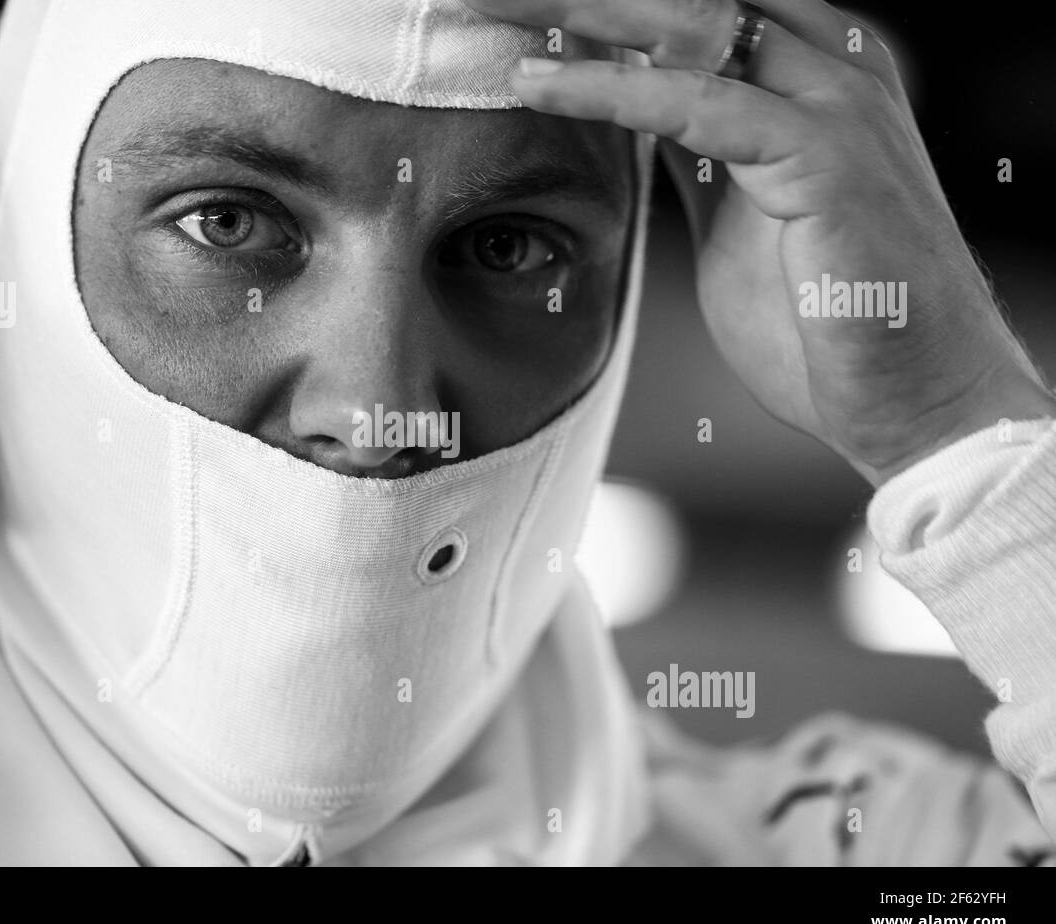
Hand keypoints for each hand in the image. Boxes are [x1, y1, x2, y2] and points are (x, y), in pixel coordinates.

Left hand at [464, 0, 1055, 484]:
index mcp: (813, 76)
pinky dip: (609, 89)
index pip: (695, 13)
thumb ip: (697, 154)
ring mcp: (836, 107)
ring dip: (580, 15)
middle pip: (688, 2)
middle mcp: (831, 71)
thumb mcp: (737, 215)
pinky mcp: (826, 159)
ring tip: (492, 13)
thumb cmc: (828, 321)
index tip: (518, 14)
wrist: (913, 402)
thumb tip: (635, 115)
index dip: (608, 10)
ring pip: (689, 27)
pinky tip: (536, 83)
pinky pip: (696, 106)